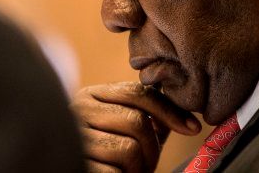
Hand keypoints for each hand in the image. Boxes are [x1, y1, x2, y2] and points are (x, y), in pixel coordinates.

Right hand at [71, 82, 201, 172]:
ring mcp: (74, 137)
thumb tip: (184, 116)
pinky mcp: (75, 162)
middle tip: (146, 164)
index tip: (192, 127)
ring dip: (138, 169)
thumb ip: (147, 119)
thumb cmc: (102, 155)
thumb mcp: (122, 131)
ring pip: (129, 149)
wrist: (66, 167)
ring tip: (127, 172)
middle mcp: (78, 110)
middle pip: (137, 121)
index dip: (170, 110)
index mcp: (92, 96)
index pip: (138, 93)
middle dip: (152, 149)